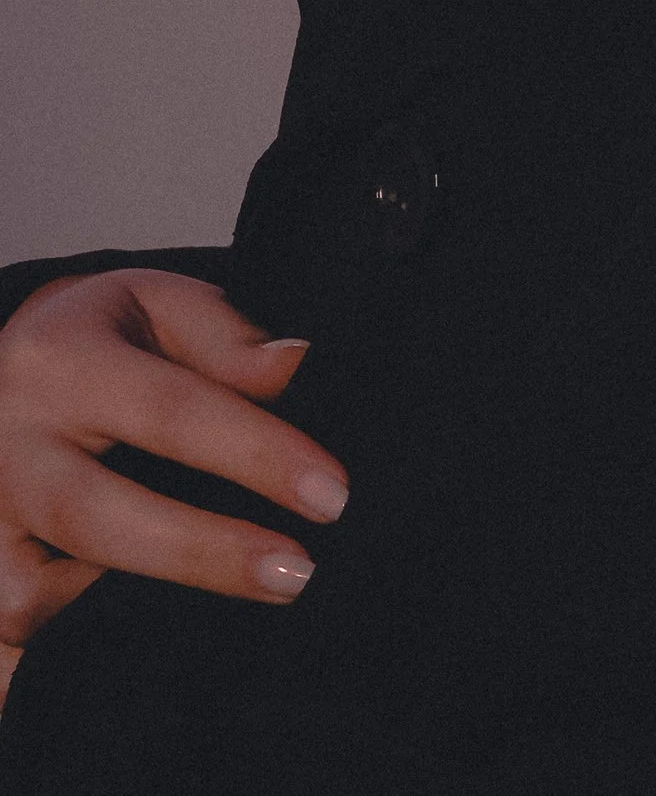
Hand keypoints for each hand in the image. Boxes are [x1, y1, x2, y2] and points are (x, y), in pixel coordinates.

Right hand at [0, 269, 348, 675]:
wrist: (1, 376)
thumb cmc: (98, 341)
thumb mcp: (156, 306)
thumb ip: (224, 338)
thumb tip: (295, 365)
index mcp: (61, 363)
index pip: (171, 410)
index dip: (257, 454)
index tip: (331, 495)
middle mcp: (6, 444)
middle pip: (98, 516)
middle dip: (204, 554)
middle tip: (297, 574)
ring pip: (37, 596)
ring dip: (135, 607)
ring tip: (226, 610)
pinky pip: (16, 629)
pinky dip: (73, 640)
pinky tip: (143, 638)